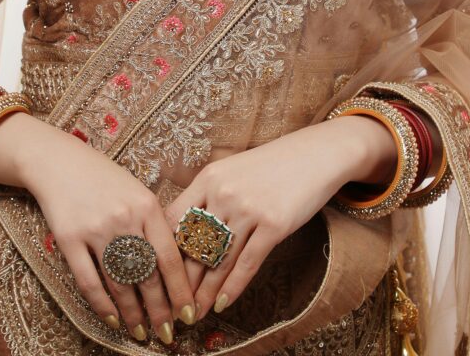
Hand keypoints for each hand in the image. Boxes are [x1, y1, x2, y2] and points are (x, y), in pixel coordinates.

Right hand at [17, 121, 194, 343]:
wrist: (60, 161)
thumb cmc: (104, 178)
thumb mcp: (138, 190)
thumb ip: (155, 222)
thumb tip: (176, 264)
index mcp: (147, 205)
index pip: (170, 257)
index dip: (181, 290)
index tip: (189, 314)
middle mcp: (124, 218)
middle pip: (147, 275)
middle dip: (160, 310)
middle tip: (168, 334)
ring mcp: (96, 230)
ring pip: (120, 283)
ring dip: (133, 314)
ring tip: (142, 333)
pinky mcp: (69, 239)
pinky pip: (89, 281)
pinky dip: (102, 305)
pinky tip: (113, 320)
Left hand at [164, 116, 395, 318]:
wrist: (312, 156)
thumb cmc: (268, 166)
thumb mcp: (230, 171)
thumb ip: (207, 196)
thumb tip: (183, 231)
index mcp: (208, 178)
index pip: (175, 220)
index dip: (163, 250)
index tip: (157, 274)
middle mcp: (224, 193)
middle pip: (194, 245)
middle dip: (181, 281)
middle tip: (172, 306)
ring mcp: (249, 209)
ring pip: (219, 260)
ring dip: (204, 292)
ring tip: (194, 314)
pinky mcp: (274, 225)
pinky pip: (247, 263)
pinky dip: (233, 287)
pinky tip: (222, 303)